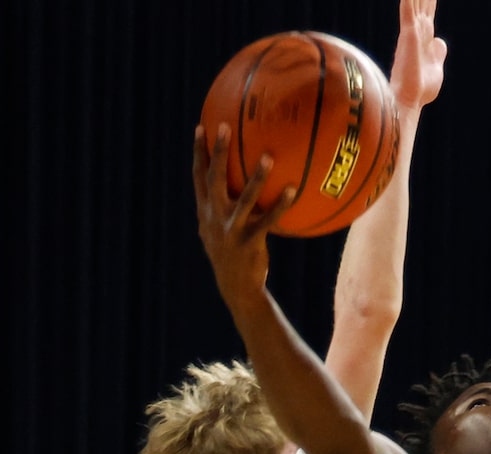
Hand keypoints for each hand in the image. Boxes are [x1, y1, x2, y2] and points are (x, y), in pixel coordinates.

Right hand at [191, 124, 295, 305]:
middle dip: (219, 153)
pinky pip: (267, 220)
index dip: (199, 152)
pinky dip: (279, 205)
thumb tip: (232, 181)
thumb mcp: (218, 229)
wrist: (236, 288)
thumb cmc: (231, 253)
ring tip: (268, 157)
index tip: (201, 127)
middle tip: (225, 127)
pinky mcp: (249, 243)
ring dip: (256, 178)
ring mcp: (231, 230)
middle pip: (215, 180)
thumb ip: (221, 207)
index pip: (198, 177)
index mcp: (205, 212)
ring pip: (244, 199)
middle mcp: (214, 218)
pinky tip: (292, 189)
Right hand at [390, 0, 444, 111]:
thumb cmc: (421, 89)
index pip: (428, 10)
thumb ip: (437, 54)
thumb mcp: (436, 69)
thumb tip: (440, 42)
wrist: (409, 99)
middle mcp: (416, 30)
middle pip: (423, 1)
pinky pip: (407, 9)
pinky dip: (408, 0)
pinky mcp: (408, 34)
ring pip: (415, 1)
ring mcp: (412, 31)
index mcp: (424, 37)